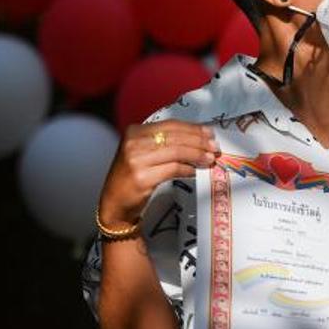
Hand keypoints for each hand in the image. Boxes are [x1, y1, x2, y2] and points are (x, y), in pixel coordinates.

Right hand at [98, 120, 218, 227]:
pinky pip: (173, 169)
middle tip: (214, 147)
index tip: (209, 133)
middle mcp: (133, 143)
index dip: (193, 128)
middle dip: (199, 142)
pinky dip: (188, 169)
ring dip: (197, 155)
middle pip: (176, 137)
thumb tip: (199, 138)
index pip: (170, 125)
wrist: (114, 203)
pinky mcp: (142, 178)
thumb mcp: (144, 152)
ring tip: (209, 159)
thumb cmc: (132, 176)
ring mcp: (136, 160)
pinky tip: (195, 171)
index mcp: (135, 131)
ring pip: (177, 152)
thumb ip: (166, 142)